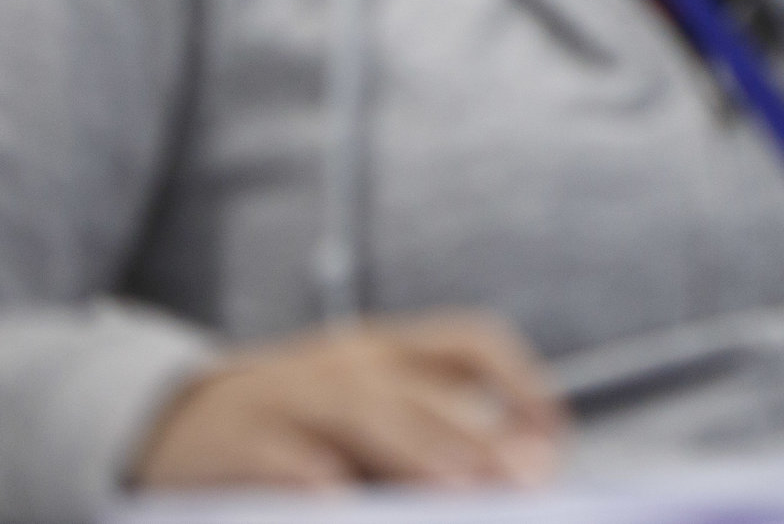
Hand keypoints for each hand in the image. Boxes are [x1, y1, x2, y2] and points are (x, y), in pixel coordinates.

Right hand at [134, 313, 564, 491]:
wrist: (168, 421)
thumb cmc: (297, 426)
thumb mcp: (366, 414)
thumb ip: (435, 434)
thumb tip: (526, 469)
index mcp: (388, 352)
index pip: (469, 342)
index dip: (519, 380)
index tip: (553, 434)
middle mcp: (346, 364)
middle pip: (423, 392)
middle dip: (477, 438)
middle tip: (523, 481)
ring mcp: (289, 396)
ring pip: (361, 411)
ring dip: (417, 449)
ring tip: (459, 488)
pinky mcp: (235, 440)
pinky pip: (278, 456)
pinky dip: (310, 475)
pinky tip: (338, 501)